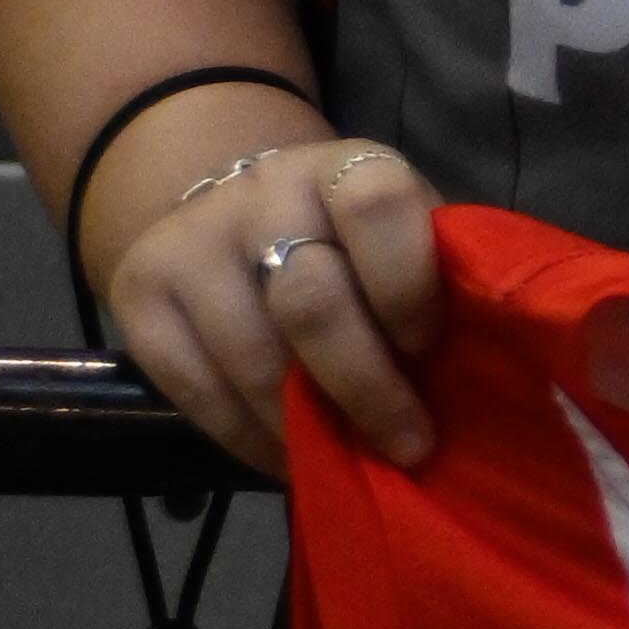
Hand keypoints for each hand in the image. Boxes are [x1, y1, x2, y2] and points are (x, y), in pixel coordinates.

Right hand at [91, 105, 444, 473]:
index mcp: (345, 167)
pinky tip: (289, 456)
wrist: (233, 210)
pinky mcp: (137, 294)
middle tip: (409, 445)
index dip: (408, 284)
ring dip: (308, 428)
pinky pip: (195, 391)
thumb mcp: (405, 236)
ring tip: (350, 461)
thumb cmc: (353, 245)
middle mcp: (262, 192)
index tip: (429, 349)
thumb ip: (440, 284)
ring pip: (251, 358)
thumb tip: (491, 378)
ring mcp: (190, 241)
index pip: (378, 203)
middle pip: (310, 300)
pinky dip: (249, 440)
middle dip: (367, 388)